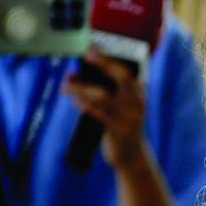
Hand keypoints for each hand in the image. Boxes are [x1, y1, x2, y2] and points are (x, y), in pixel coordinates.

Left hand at [61, 49, 147, 168]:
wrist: (131, 156)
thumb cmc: (121, 127)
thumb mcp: (120, 108)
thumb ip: (105, 92)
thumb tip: (75, 74)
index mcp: (139, 95)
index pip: (126, 72)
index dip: (108, 59)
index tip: (91, 49)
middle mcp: (138, 104)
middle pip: (121, 78)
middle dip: (102, 64)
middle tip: (84, 57)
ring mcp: (129, 117)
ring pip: (102, 95)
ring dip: (81, 88)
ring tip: (65, 86)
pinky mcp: (118, 130)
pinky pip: (97, 113)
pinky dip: (83, 104)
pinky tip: (75, 101)